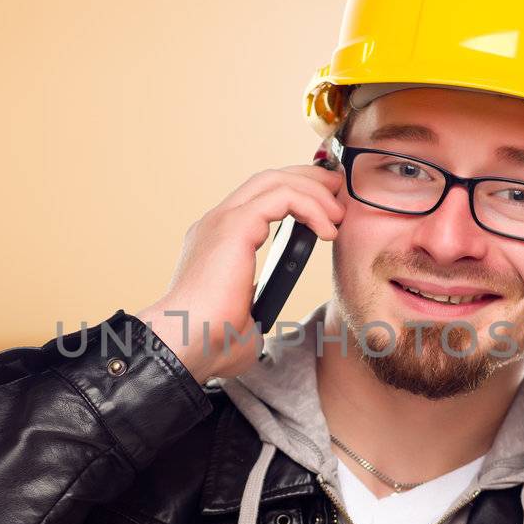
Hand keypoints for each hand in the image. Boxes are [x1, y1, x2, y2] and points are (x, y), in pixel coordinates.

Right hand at [137, 160, 345, 383]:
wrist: (185, 344)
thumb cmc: (209, 342)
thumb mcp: (244, 319)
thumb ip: (254, 308)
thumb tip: (260, 318)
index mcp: (218, 241)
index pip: (258, 199)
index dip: (294, 195)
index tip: (326, 210)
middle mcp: (217, 223)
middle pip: (268, 180)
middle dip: (308, 179)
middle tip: (338, 193)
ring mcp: (223, 221)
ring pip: (276, 181)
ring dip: (313, 192)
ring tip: (338, 214)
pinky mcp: (234, 226)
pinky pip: (283, 197)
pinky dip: (310, 207)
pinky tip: (327, 230)